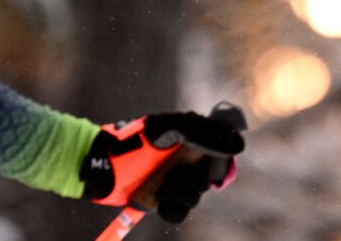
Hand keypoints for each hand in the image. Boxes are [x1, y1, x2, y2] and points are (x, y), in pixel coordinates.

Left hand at [81, 105, 245, 223]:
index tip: (213, 169)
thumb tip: (237, 148)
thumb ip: (206, 134)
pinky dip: (170, 208)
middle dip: (194, 179)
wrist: (103, 165)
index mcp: (194, 137)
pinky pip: (179, 213)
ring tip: (161, 185)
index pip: (225, 149)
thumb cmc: (135, 140)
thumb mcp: (173, 128)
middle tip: (175, 173)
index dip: (223, 161)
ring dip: (179, 192)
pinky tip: (158, 199)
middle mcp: (187, 159)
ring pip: (196, 197)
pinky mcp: (162, 201)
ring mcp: (175, 180)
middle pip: (210, 177)